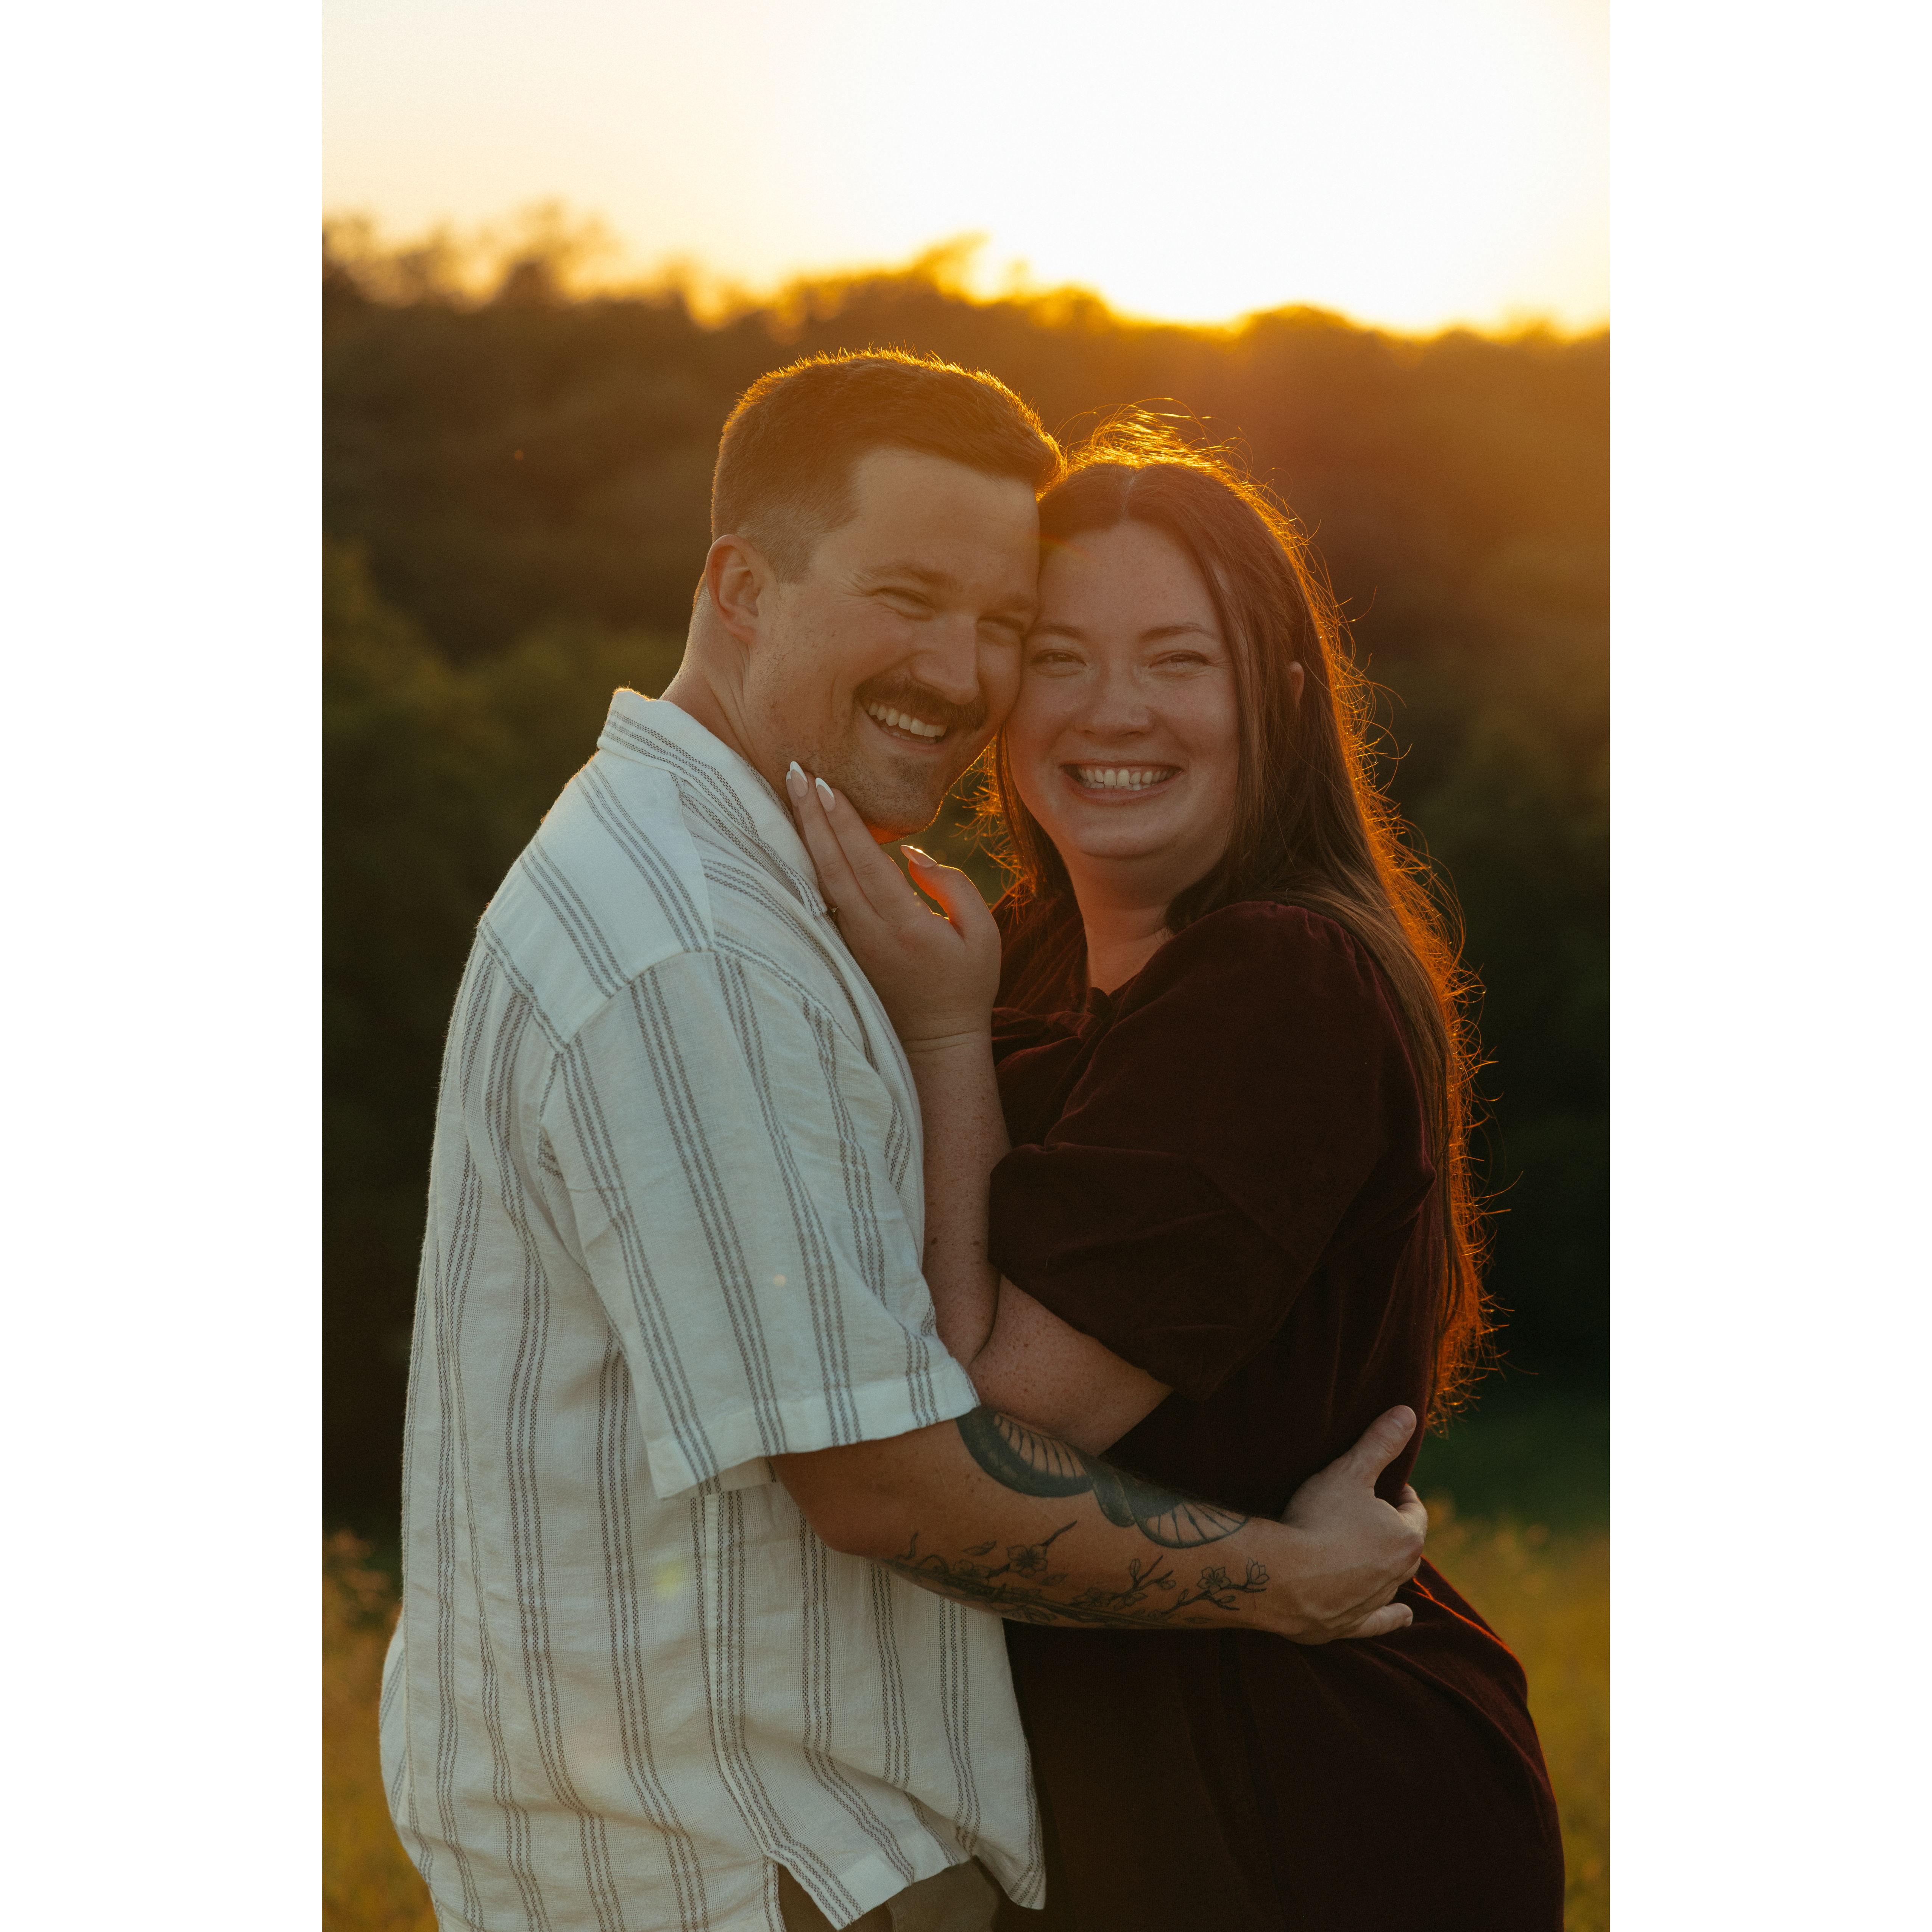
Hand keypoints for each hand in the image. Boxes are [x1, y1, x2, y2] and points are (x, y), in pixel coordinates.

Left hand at [785, 762, 1002, 1044]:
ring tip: (792, 792)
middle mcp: (869, 932)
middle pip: (831, 864)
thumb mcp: (982, 934)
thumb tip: (912, 852)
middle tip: (795, 770)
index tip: (825, 783)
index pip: (866, 862)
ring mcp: (851, 942)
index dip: (844, 822)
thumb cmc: (966, 985)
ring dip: (806, 834)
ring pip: (820, 879)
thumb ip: (951, 885)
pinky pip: (822, 897)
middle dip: (812, 815)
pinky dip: (810, 861)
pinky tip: (803, 836)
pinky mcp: (844, 949)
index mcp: (905, 925)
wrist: (936, 1041)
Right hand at [1271, 1406, 1427, 1643]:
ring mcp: (1375, 1602)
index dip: (1398, 1492)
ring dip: (1384, 1564)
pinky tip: (1402, 1615)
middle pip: (1404, 1544)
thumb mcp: (1348, 1471)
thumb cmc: (1318, 1520)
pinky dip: (1392, 1617)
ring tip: (1367, 1549)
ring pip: (1392, 1580)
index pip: (1412, 1509)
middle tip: (1369, 1511)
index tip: (1382, 1482)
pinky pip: (1381, 1621)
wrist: (1282, 1577)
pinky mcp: (1351, 1625)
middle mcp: (1398, 1574)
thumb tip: (1408, 1412)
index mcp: (1405, 1538)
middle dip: (1391, 1527)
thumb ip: (1380, 1442)